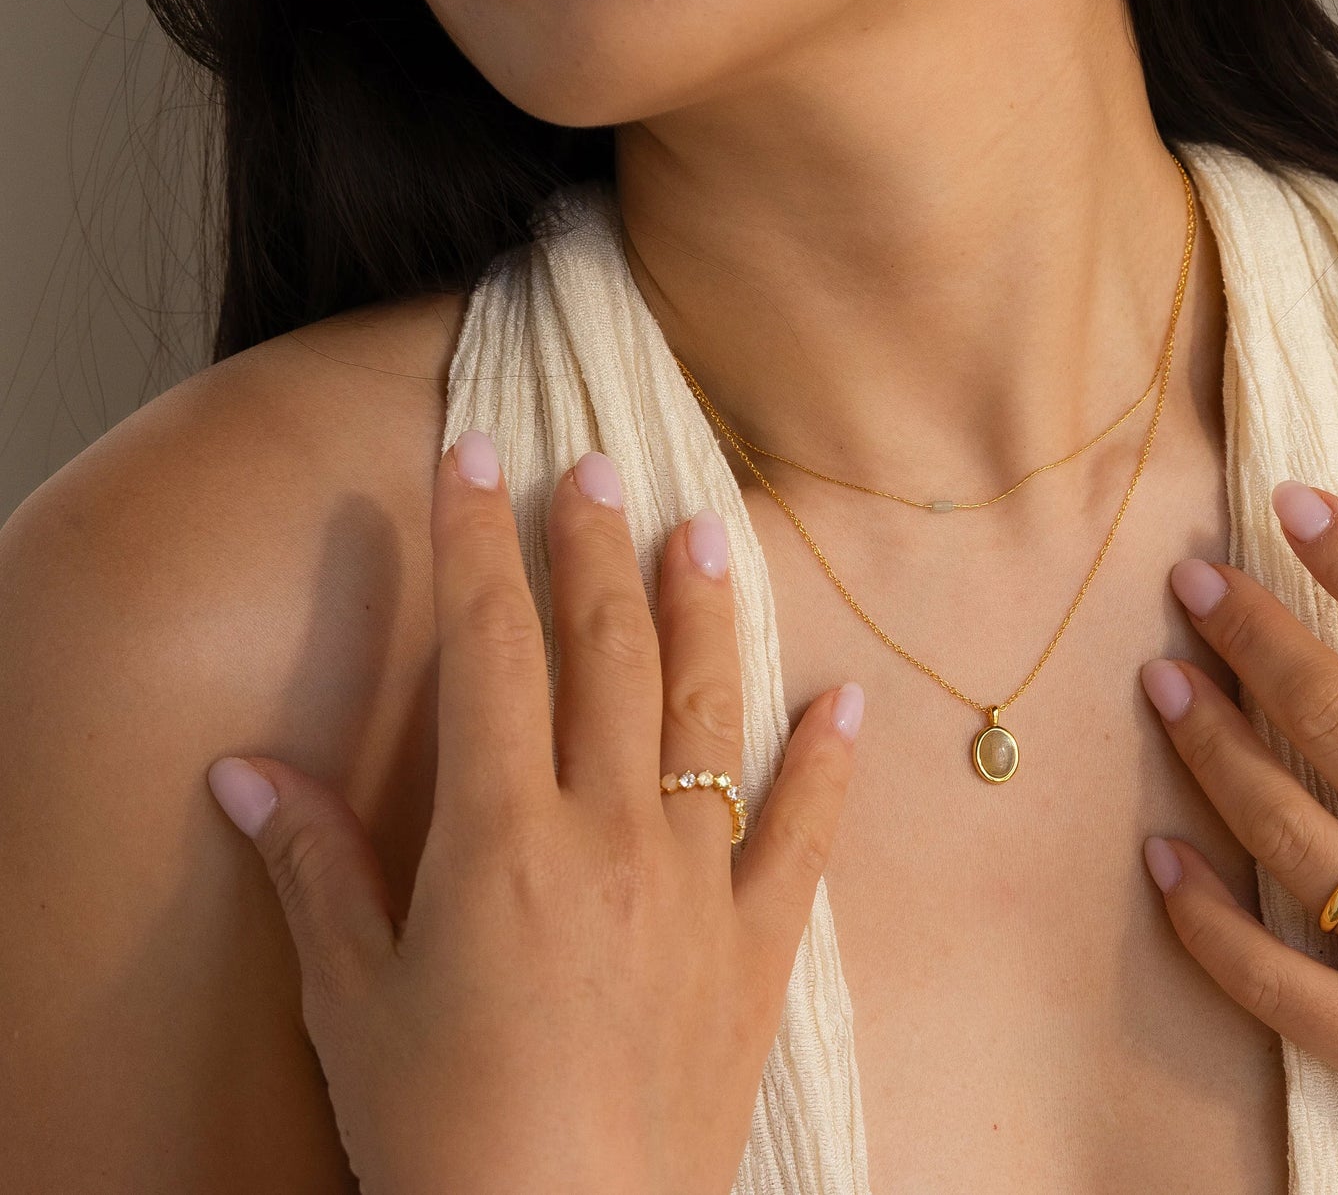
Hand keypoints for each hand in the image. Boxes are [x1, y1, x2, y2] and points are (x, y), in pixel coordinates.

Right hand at [205, 432, 863, 1194]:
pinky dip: (827, 760)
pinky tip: (845, 697)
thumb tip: (244, 770)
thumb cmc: (442, 1135)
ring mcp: (696, 883)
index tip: (477, 457)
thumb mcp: (352, 1003)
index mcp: (502, 837)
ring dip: (706, 612)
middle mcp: (610, 834)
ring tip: (709, 527)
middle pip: (606, 653)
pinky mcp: (757, 945)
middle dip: (593, 549)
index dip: (477, 543)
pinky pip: (804, 831)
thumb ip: (313, 870)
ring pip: (705, 711)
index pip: (490, 648)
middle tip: (595, 467)